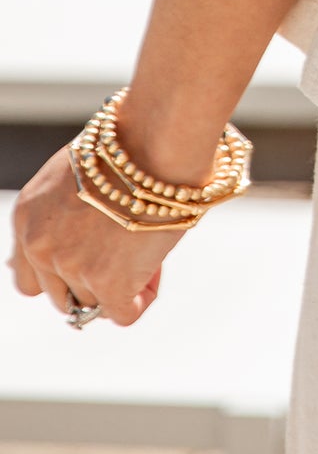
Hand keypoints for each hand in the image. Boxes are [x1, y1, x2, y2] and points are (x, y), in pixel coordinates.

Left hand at [8, 146, 189, 327]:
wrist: (156, 140)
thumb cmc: (129, 144)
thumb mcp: (76, 173)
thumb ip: (64, 212)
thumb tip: (85, 245)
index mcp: (26, 217)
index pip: (28, 276)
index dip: (61, 274)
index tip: (89, 261)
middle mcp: (39, 245)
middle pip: (60, 294)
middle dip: (92, 280)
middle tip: (125, 254)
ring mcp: (71, 266)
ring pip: (94, 301)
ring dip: (121, 284)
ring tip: (147, 248)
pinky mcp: (108, 283)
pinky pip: (123, 313)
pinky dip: (141, 299)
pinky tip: (156, 269)